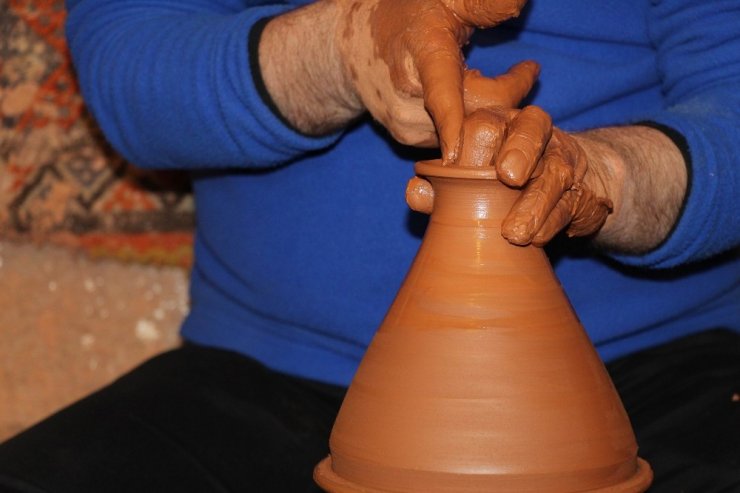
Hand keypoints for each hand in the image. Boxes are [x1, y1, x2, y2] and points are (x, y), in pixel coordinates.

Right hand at [335, 0, 528, 162]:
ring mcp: (405, 123)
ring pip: (467, 129)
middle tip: (526, 70)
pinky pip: (454, 137)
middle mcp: (407, 97)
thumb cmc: (407, 16)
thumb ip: (483, 3)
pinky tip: (462, 95)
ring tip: (484, 78)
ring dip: (487, 109)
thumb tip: (518, 3)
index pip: (446, 95)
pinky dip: (467, 120)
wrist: (354, 48)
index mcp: (419, 57)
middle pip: (474, 112)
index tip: (526, 81)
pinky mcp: (408, 138)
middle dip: (507, 95)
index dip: (474, 111)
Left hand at [456, 108, 612, 244]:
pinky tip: (534, 240)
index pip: (488, 120)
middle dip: (519, 151)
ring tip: (514, 233)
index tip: (453, 167)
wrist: (561, 192)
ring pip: (553, 173)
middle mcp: (537, 134)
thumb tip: (414, 191)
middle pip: (531, 130)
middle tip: (506, 177)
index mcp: (502, 123)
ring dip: (534, 203)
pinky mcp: (582, 194)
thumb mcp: (468, 182)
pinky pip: (568, 206)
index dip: (470, 142)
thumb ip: (442, 186)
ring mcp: (563, 162)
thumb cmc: (500, 184)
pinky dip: (550, 224)